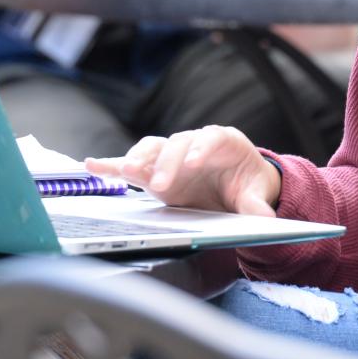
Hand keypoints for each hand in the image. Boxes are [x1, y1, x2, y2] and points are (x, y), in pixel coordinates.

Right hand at [86, 126, 280, 216]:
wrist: (234, 186)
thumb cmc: (244, 184)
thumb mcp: (253, 193)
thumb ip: (255, 206)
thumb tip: (266, 220)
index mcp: (222, 142)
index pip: (210, 138)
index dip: (201, 148)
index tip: (193, 163)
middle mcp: (193, 143)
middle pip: (177, 144)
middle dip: (167, 163)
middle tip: (161, 184)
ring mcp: (171, 155)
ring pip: (152, 149)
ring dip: (139, 159)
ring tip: (126, 171)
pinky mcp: (155, 170)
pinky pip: (131, 163)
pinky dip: (111, 164)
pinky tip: (91, 165)